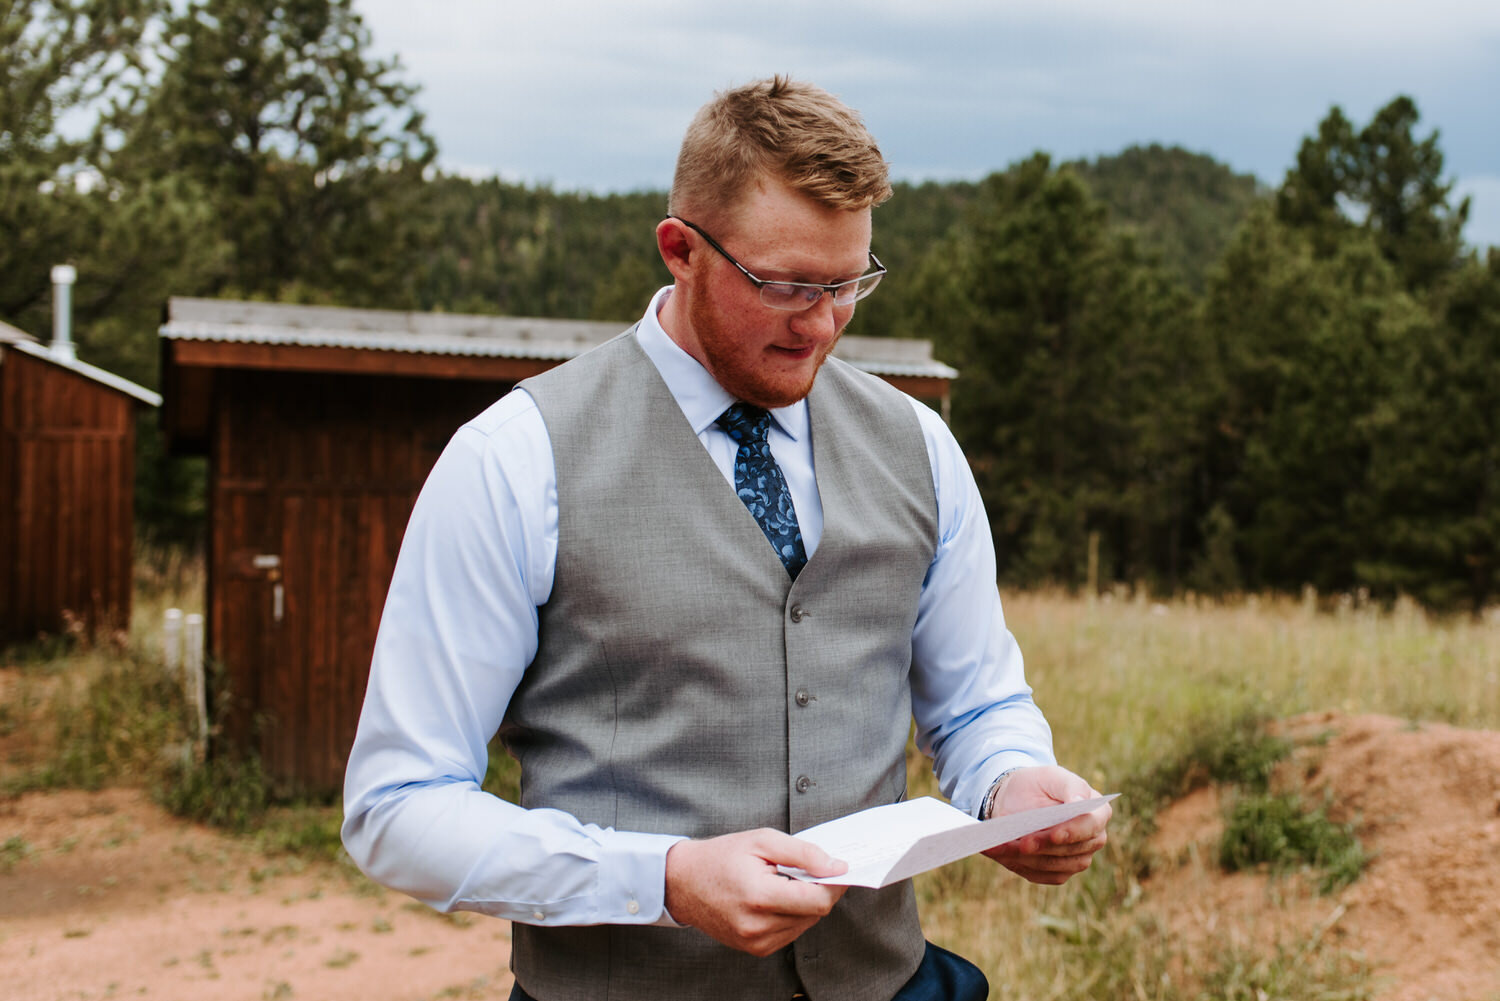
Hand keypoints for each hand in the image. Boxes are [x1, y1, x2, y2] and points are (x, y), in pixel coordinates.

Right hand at [664, 829, 848, 955]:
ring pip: (806, 924)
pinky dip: (792, 914)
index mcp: (760, 897)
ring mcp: (756, 942)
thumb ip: (804, 853)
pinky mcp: (756, 949)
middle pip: (815, 913)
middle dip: (819, 889)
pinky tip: (775, 898)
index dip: (835, 883)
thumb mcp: (762, 840)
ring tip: (783, 882)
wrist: (684, 883)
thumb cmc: (722, 857)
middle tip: (807, 868)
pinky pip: (791, 932)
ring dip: (805, 902)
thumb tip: (837, 867)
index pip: (818, 900)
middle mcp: (758, 926)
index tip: (839, 868)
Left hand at [981, 765, 1110, 884]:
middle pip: (1072, 851)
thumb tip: (1080, 802)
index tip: (1054, 834)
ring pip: (1055, 866)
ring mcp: (1077, 859)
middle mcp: (1093, 839)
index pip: (1091, 826)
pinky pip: (1040, 874)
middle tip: (1021, 843)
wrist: (1016, 800)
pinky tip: (1000, 853)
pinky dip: (1018, 865)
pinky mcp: (1058, 872)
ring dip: (1027, 858)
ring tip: (1002, 847)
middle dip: (1044, 847)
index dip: (1073, 832)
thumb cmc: (1038, 785)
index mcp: (1098, 812)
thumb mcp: (1052, 776)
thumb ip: (1071, 786)